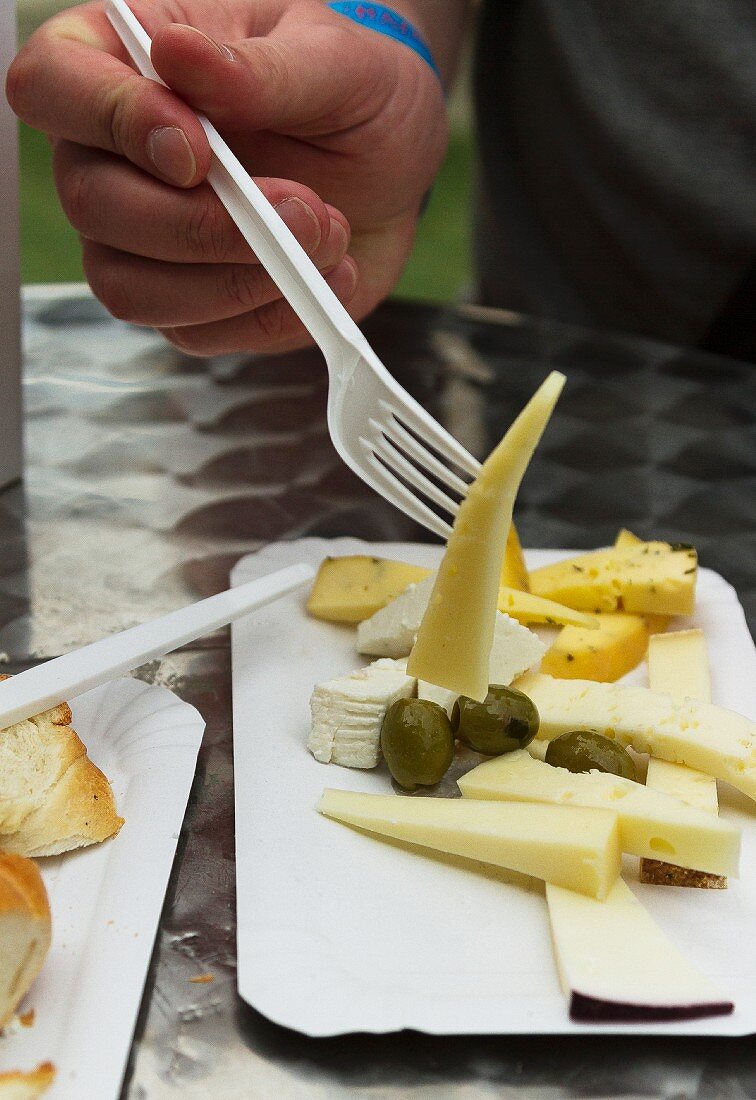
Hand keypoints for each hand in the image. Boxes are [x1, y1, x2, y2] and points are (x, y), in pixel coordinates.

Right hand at [7, 0, 447, 354]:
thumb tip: (180, 57)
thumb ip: (259, 70)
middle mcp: (113, 157)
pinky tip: (324, 275)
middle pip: (95, 206)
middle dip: (203, 226)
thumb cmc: (349, 89)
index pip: (53, 85)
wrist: (392, 163)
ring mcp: (143, 240)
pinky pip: (196, 335)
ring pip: (132, 290)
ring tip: (324, 237)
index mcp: (123, 62)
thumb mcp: (330, 57)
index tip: (198, 151)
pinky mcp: (189, 303)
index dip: (113, 121)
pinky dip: (269, 316)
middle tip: (300, 210)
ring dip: (236, 282)